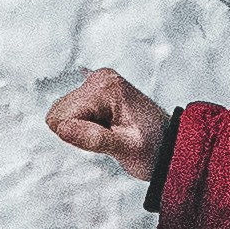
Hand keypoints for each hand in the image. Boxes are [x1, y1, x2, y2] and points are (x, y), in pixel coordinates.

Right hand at [45, 67, 169, 178]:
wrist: (170, 143)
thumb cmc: (153, 148)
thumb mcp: (127, 150)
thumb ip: (95, 139)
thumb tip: (62, 129)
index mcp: (106, 88)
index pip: (63, 119)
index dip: (82, 136)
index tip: (109, 138)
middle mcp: (100, 78)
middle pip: (59, 113)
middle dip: (80, 130)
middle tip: (111, 135)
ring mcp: (97, 81)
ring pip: (62, 113)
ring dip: (83, 128)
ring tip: (111, 131)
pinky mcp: (95, 88)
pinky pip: (70, 110)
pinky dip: (85, 123)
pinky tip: (108, 124)